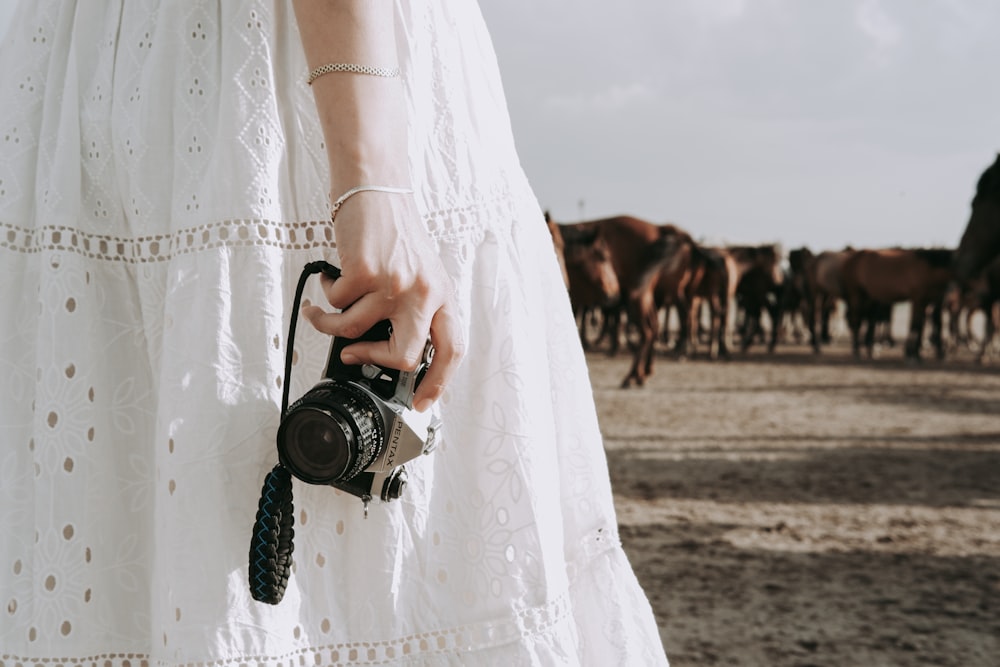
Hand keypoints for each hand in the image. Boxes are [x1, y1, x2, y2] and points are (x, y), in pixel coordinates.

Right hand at [302, 191, 463, 411]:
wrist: (376, 186)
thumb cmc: (394, 230)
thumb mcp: (420, 272)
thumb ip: (414, 309)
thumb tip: (387, 349)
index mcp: (442, 295)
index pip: (451, 351)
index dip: (437, 383)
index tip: (420, 401)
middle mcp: (424, 292)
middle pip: (404, 356)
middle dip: (373, 361)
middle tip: (356, 355)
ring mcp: (395, 284)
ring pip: (355, 331)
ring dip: (331, 324)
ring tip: (324, 309)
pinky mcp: (365, 272)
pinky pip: (336, 303)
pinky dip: (326, 294)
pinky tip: (329, 279)